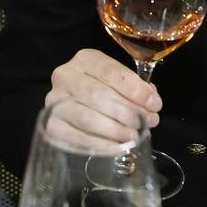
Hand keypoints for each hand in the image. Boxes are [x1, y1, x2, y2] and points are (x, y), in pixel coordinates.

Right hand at [43, 48, 159, 151]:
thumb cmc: (104, 90)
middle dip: (128, 111)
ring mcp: (55, 101)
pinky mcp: (53, 125)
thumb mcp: (119, 81)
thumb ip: (136, 89)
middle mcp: (65, 77)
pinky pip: (78, 137)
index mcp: (85, 59)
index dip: (134, 89)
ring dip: (116, 129)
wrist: (76, 104)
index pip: (110, 71)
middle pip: (98, 94)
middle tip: (146, 122)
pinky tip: (119, 147)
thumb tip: (151, 105)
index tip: (154, 104)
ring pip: (87, 117)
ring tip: (134, 135)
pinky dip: (102, 145)